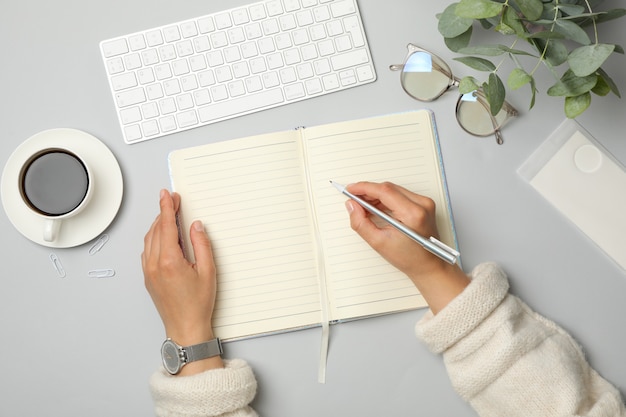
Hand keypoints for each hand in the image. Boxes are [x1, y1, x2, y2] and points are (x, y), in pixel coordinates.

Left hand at [142, 190, 222, 373]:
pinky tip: (163, 237)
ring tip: (170, 215)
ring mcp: (149, 272)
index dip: (167, 207)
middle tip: (173, 201)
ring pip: (149, 239)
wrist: (186, 328)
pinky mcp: (148, 278)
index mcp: (169, 261)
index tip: (167, 195)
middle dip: (164, 212)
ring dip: (159, 225)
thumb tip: (196, 226)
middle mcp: (155, 265)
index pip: (167, 226)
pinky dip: (154, 238)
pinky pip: (147, 251)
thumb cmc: (198, 305)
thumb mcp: (208, 272)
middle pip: (157, 230)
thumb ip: (202, 245)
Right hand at [344, 182, 468, 313]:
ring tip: (364, 206)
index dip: (364, 188)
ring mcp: (425, 203)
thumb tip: (352, 206)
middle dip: (369, 192)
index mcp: (413, 214)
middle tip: (354, 199)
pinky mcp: (424, 204)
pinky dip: (386, 199)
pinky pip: (401, 195)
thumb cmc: (410, 258)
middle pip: (389, 188)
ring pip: (394, 190)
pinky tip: (377, 207)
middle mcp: (422, 204)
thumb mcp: (379, 242)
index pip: (384, 191)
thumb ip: (361, 223)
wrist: (429, 266)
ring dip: (377, 195)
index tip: (351, 189)